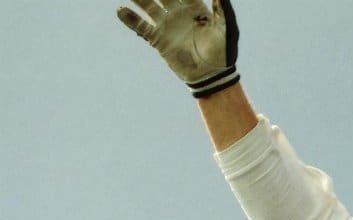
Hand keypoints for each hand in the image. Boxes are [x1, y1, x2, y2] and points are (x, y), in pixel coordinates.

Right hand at [117, 0, 239, 97]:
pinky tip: (121, 10)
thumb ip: (222, 11)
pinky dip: (131, 19)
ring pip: (148, 6)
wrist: (211, 75)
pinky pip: (141, 26)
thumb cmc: (223, 53)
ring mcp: (167, 25)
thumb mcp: (226, 30)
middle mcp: (178, 13)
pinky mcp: (158, 39)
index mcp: (195, 8)